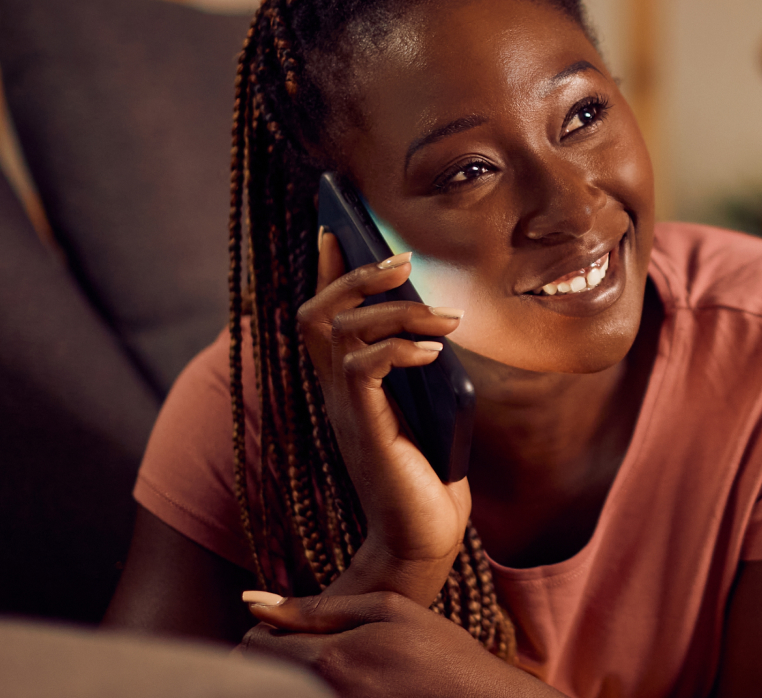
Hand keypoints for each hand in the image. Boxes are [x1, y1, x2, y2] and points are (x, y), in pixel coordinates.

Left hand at [238, 592, 553, 697]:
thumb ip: (319, 607)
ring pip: (281, 689)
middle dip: (273, 653)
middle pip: (258, 673)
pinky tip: (351, 680)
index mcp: (331, 659)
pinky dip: (314, 688)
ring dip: (292, 674)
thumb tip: (256, 602)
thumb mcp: (387, 609)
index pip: (256, 643)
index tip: (294, 623)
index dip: (269, 627)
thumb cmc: (440, 650)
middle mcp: (324, 694)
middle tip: (311, 642)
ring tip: (337, 664)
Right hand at [298, 231, 471, 600]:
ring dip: (395, 312)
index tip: (336, 227)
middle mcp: (335, 393)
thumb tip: (438, 316)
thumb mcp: (428, 404)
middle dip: (355, 275)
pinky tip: (435, 352)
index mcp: (345, 384)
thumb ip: (420, 365)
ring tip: (445, 318)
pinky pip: (365, 370)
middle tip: (403, 259)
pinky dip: (400, 350)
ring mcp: (346, 412)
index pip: (321, 315)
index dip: (325, 270)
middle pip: (316, 314)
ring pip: (340, 333)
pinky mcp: (365, 430)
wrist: (424, 535)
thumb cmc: (430, 472)